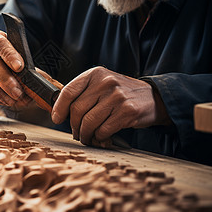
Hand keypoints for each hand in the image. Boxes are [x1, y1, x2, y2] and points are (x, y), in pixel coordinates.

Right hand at [0, 29, 30, 106]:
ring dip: (0, 91)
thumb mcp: (13, 48)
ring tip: (13, 99)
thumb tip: (38, 78)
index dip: (10, 55)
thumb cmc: (3, 51)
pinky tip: (3, 100)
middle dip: (6, 80)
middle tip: (18, 92)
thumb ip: (23, 59)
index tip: (20, 67)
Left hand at [51, 66, 170, 145]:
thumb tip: (59, 112)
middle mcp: (106, 82)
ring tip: (87, 137)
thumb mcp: (102, 85)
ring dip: (85, 135)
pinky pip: (103, 130)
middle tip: (77, 133)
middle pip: (77, 110)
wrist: (153, 97)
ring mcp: (117, 96)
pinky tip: (101, 137)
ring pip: (89, 122)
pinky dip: (99, 137)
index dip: (59, 108)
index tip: (57, 119)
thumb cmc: (121, 94)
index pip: (69, 91)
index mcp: (95, 74)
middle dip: (74, 126)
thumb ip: (83, 94)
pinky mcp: (127, 111)